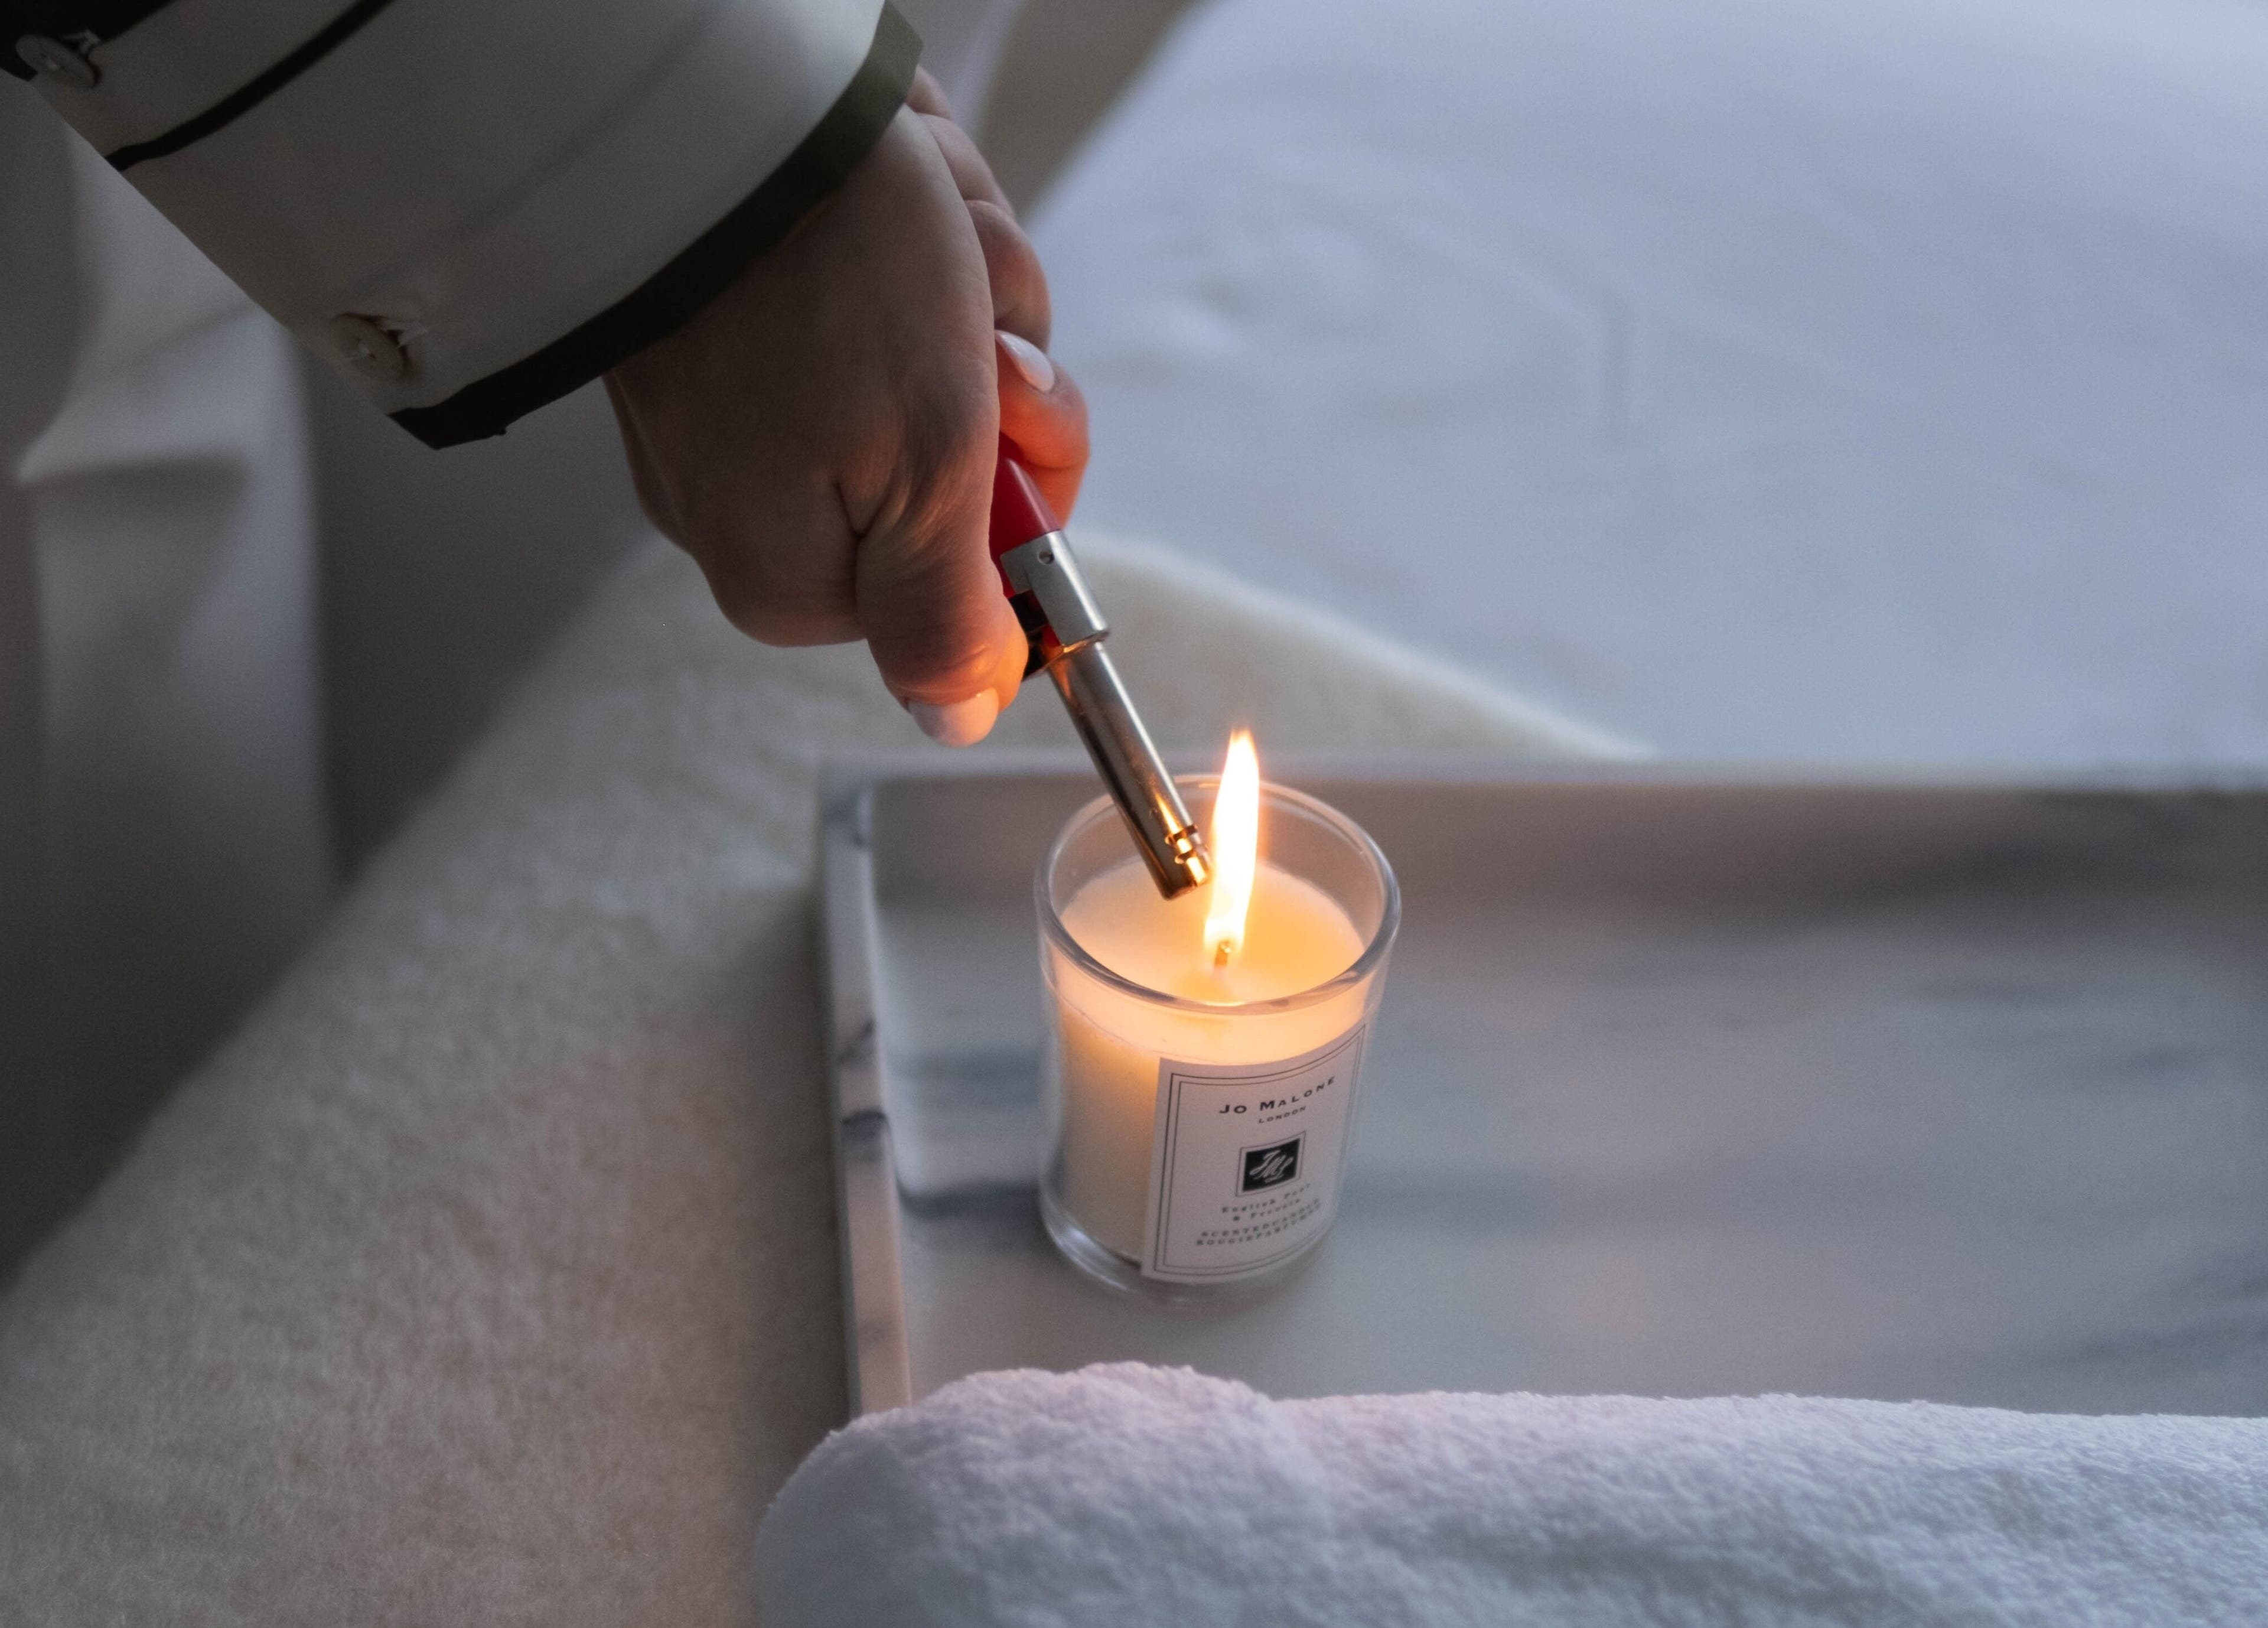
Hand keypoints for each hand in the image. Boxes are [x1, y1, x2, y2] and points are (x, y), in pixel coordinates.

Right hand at [604, 73, 1088, 745]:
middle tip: (961, 314)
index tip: (999, 406)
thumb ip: (945, 616)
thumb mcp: (928, 468)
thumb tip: (960, 722)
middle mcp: (757, 512)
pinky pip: (886, 306)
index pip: (976, 582)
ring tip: (919, 239)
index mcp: (797, 578)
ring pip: (942, 374)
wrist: (721, 106)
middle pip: (963, 474)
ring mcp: (744, 417)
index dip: (1018, 489)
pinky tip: (890, 206)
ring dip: (969, 294)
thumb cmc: (828, 277)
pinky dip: (919, 247)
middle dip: (996, 371)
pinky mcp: (745, 330)